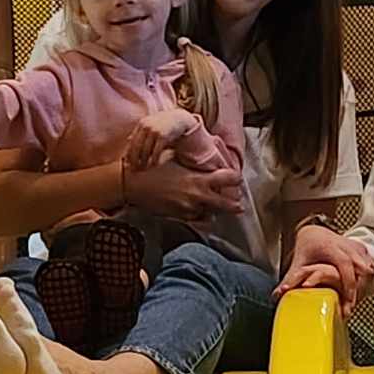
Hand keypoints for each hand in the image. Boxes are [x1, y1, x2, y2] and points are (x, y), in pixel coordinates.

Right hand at [122, 157, 243, 221]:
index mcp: (199, 179)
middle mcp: (198, 196)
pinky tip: (199, 211)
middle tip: (240, 206)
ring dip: (215, 211)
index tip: (237, 178)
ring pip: (211, 214)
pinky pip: (196, 219)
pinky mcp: (179, 216)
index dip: (235, 178)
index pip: (229, 179)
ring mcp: (189, 208)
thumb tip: (200, 154)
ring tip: (218, 209)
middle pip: (226, 205)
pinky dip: (199, 216)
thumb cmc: (153, 166)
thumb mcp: (176, 158)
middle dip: (235, 206)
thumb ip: (192, 161)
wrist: (133, 184)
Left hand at [123, 109, 199, 170]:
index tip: (128, 163)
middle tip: (134, 169)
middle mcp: (146, 127)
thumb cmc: (163, 124)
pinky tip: (155, 165)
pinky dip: (155, 160)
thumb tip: (128, 140)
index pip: (131, 141)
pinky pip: (156, 151)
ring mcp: (155, 131)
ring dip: (144, 162)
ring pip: (146, 151)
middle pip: (136, 147)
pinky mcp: (163, 136)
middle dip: (134, 160)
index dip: (129, 153)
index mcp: (141, 124)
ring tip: (144, 168)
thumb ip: (140, 132)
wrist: (179, 118)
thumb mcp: (150, 124)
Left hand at [276, 225, 373, 318]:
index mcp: (330, 247)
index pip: (344, 264)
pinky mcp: (362, 249)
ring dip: (362, 286)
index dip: (348, 282)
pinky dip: (365, 279)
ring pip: (368, 268)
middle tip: (351, 307)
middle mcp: (345, 245)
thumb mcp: (299, 263)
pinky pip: (369, 266)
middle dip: (357, 289)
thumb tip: (278, 294)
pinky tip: (359, 291)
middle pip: (360, 267)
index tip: (347, 299)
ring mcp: (355, 246)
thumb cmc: (308, 248)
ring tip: (354, 302)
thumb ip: (290, 279)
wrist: (317, 232)